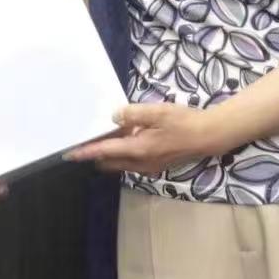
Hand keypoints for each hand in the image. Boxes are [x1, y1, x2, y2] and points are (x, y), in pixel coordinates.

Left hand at [65, 102, 222, 177]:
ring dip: (111, 153)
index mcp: (138, 149)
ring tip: (105, 137)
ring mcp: (148, 167)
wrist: (209, 136)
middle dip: (96, 154)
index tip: (69, 153)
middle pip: (109, 161)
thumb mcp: (157, 112)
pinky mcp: (156, 165)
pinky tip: (128, 139)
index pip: (104, 152)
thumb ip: (133, 114)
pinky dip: (123, 153)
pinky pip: (131, 162)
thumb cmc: (184, 122)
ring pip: (120, 163)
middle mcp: (140, 163)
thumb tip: (114, 117)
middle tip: (86, 140)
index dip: (86, 152)